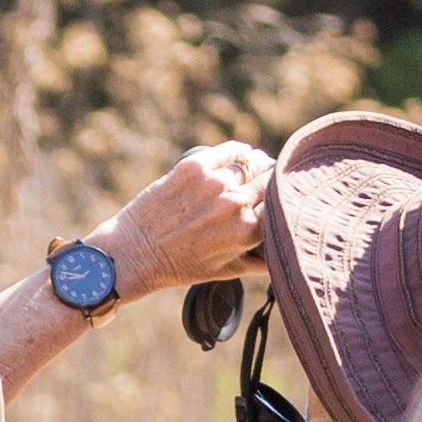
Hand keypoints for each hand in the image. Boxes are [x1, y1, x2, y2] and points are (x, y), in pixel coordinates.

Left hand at [99, 141, 271, 297]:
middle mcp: (234, 204)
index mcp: (247, 231)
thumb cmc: (179, 267)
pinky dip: (238, 152)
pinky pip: (230, 150)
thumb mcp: (226, 271)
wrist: (132, 254)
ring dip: (255, 166)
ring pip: (252, 163)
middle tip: (265, 185)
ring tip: (251, 171)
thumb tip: (289, 256)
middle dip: (270, 183)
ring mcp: (214, 182)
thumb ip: (262, 262)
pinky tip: (239, 156)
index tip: (281, 200)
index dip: (282, 201)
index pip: (282, 204)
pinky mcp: (194, 166)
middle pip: (270, 180)